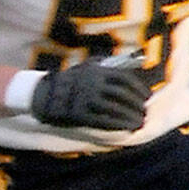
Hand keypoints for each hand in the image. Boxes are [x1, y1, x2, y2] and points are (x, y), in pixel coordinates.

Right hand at [30, 57, 150, 130]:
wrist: (41, 95)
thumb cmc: (70, 81)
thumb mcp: (86, 67)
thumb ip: (108, 65)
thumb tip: (137, 60)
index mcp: (95, 71)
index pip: (125, 79)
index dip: (140, 89)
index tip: (147, 97)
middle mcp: (91, 83)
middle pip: (123, 95)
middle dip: (138, 105)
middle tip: (144, 112)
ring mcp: (84, 99)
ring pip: (116, 109)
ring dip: (132, 117)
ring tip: (140, 122)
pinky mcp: (79, 115)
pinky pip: (105, 121)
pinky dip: (120, 125)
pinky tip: (128, 128)